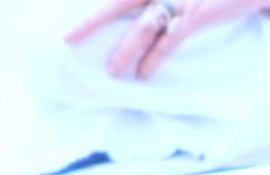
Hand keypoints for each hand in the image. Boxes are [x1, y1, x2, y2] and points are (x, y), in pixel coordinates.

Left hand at [67, 0, 269, 79]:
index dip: (98, 11)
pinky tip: (145, 73)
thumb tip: (150, 15)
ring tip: (113, 71)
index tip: (76, 27)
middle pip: (120, 3)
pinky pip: (171, 38)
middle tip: (69, 39)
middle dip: (92, 22)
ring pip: (144, 25)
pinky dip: (156, 56)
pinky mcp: (200, 13)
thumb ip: (166, 6)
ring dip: (126, 50)